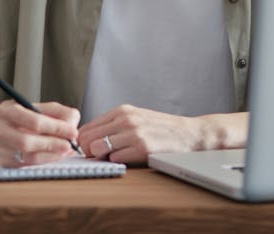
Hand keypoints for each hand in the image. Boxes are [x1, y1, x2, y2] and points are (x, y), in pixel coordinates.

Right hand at [0, 100, 80, 166]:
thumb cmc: (18, 116)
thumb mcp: (35, 106)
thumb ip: (56, 112)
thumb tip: (73, 123)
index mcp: (7, 111)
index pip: (34, 120)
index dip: (56, 127)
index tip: (72, 131)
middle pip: (27, 141)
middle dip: (53, 144)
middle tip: (70, 144)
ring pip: (27, 157)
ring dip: (51, 155)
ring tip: (66, 150)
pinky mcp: (3, 162)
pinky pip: (27, 165)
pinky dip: (45, 161)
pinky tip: (55, 155)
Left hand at [78, 105, 247, 165]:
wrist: (189, 135)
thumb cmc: (161, 130)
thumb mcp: (136, 120)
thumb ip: (113, 127)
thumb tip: (86, 142)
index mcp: (122, 111)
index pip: (86, 128)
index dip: (84, 143)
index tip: (90, 151)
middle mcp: (125, 119)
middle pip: (86, 139)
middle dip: (89, 151)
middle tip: (101, 157)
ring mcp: (133, 132)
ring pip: (97, 148)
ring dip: (103, 156)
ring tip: (116, 157)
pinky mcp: (141, 147)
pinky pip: (115, 158)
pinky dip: (119, 161)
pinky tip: (131, 158)